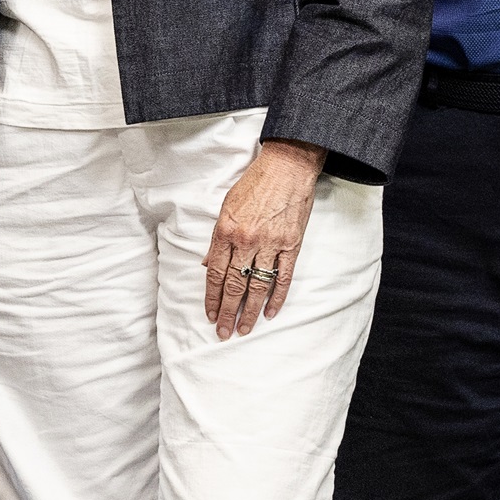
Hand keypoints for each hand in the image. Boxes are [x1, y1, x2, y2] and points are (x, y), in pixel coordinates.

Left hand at [203, 138, 323, 340]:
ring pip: (257, 286)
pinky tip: (270, 313)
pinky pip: (283, 278)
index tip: (209, 315)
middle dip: (226, 312)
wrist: (287, 167)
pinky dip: (276, 297)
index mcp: (226, 231)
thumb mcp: (226, 206)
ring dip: (249, 311)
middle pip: (234, 285)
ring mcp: (270, 244)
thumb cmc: (255, 184)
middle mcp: (246, 240)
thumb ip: (217, 238)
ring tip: (243, 329)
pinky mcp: (292, 245)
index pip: (214, 273)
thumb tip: (208, 263)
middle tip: (222, 332)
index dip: (211, 297)